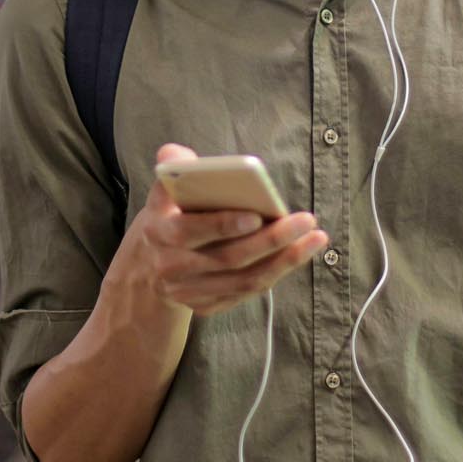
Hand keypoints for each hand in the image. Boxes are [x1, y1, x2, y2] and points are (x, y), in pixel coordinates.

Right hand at [113, 144, 326, 316]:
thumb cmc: (167, 218)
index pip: (191, 232)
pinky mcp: (208, 306)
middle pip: (229, 258)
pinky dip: (276, 273)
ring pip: (244, 280)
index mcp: (160, 234)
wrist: (148, 268)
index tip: (256, 215)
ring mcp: (191, 292)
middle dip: (271, 240)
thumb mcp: (161, 193)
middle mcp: (174, 268)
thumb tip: (179, 155)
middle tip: (305, 220)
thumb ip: (172, 169)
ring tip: (314, 238)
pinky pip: (247, 291)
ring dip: (285, 260)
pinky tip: (299, 253)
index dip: (223, 225)